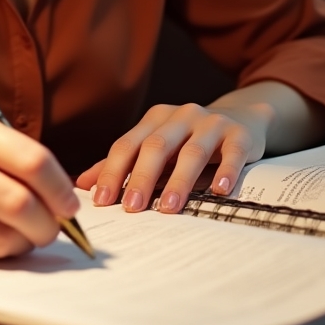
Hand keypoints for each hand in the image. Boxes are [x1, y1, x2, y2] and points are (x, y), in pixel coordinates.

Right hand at [0, 109, 78, 258]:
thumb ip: (13, 156)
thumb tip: (64, 197)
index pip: (33, 161)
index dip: (60, 189)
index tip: (70, 204)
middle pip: (20, 204)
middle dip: (48, 224)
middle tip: (53, 228)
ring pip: (1, 238)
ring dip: (23, 242)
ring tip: (21, 233)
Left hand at [75, 100, 272, 213]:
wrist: (241, 118)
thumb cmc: (189, 140)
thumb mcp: (156, 145)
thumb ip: (123, 164)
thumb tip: (82, 184)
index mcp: (155, 119)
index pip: (127, 144)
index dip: (112, 171)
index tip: (101, 201)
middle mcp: (181, 116)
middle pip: (156, 146)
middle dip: (141, 177)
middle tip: (132, 207)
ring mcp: (211, 123)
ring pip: (192, 151)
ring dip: (178, 181)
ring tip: (168, 208)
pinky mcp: (239, 135)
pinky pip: (232, 152)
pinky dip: (226, 170)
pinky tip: (220, 190)